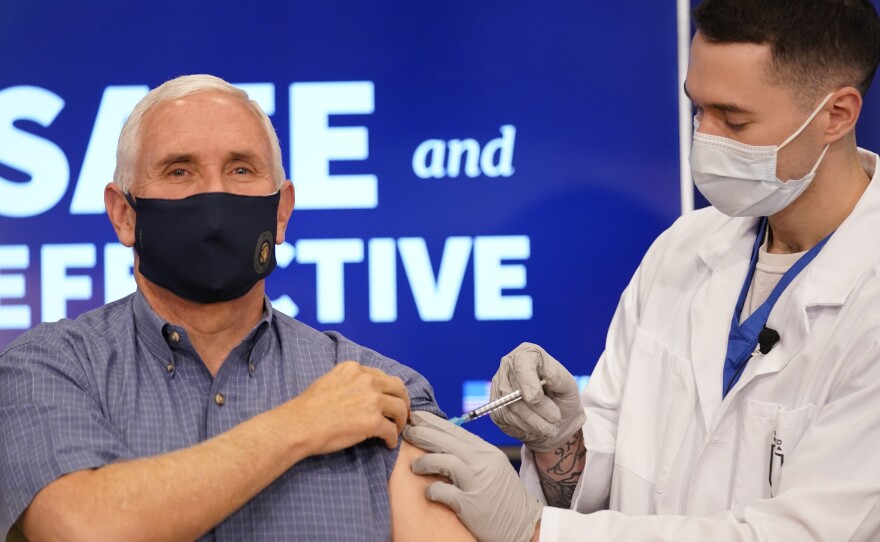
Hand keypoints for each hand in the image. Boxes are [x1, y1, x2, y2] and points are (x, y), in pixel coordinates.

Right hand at [287, 361, 409, 453]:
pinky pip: (391, 430)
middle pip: (398, 388)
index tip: (390, 399)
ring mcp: (372, 400)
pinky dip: (393, 438)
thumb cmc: (308, 407)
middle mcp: (367, 380)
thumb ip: (348, 381)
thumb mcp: (329, 380)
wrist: (300, 425)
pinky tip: (388, 444)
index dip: (390, 390)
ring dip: (401, 420)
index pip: (382, 376)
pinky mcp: (373, 421)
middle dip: (403, 401)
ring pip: (399, 408)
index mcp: (355, 369)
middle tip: (402, 413)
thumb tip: (359, 392)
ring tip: (397, 429)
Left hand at [403, 411, 542, 541]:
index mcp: (487, 452)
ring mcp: (477, 482)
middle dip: (423, 433)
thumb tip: (444, 442)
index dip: (433, 422)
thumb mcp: (494, 467)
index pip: (456, 430)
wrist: (525, 525)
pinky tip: (429, 491)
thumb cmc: (506, 498)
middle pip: (446, 440)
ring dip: (424, 462)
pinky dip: (432, 490)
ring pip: (443, 461)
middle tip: (407, 431)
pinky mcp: (470, 504)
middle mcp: (483, 463)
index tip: (417, 417)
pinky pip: (443, 491)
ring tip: (414, 466)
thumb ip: (472, 454)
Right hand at [490, 342, 585, 451]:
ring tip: (550, 427)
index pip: (522, 362)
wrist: (556, 421)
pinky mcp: (495, 405)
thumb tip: (547, 376)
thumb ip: (559, 379)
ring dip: (533, 421)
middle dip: (537, 408)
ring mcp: (499, 385)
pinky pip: (506, 418)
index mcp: (528, 354)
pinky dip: (524, 426)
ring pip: (510, 406)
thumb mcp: (569, 386)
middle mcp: (509, 366)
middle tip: (555, 418)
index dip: (527, 382)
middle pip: (514, 388)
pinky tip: (536, 426)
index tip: (536, 399)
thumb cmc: (562, 399)